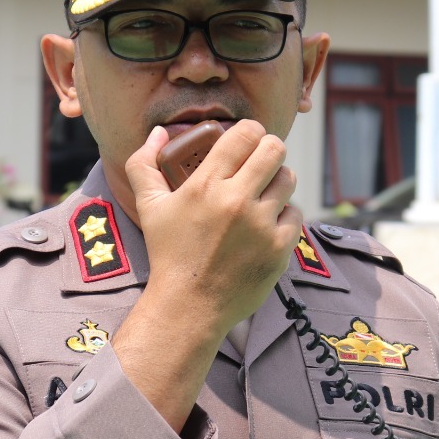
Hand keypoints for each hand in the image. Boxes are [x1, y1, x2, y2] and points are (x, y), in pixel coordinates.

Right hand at [124, 120, 300, 338]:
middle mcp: (237, 200)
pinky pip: (295, 214)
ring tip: (264, 193)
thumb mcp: (148, 207)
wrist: (189, 306)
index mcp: (207, 184)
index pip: (246, 134)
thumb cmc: (168, 254)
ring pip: (288, 179)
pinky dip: (284, 215)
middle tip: (260, 163)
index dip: (251, 131)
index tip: (247, 141)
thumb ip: (144, 163)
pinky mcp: (279, 248)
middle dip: (269, 150)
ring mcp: (262, 225)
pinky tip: (267, 223)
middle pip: (275, 149)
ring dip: (277, 181)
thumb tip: (160, 132)